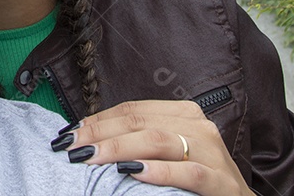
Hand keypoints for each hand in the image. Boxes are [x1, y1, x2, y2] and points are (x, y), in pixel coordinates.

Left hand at [50, 100, 252, 195]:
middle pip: (141, 122)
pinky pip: (188, 173)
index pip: (133, 110)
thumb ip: (139, 140)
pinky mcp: (222, 183)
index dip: (99, 119)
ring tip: (91, 158)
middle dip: (100, 133)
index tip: (70, 132)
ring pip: (159, 141)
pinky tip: (134, 172)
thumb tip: (87, 137)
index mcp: (185, 114)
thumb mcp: (170, 152)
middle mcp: (200, 127)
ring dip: (119, 149)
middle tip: (71, 146)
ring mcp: (213, 154)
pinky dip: (159, 172)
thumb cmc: (196, 178)